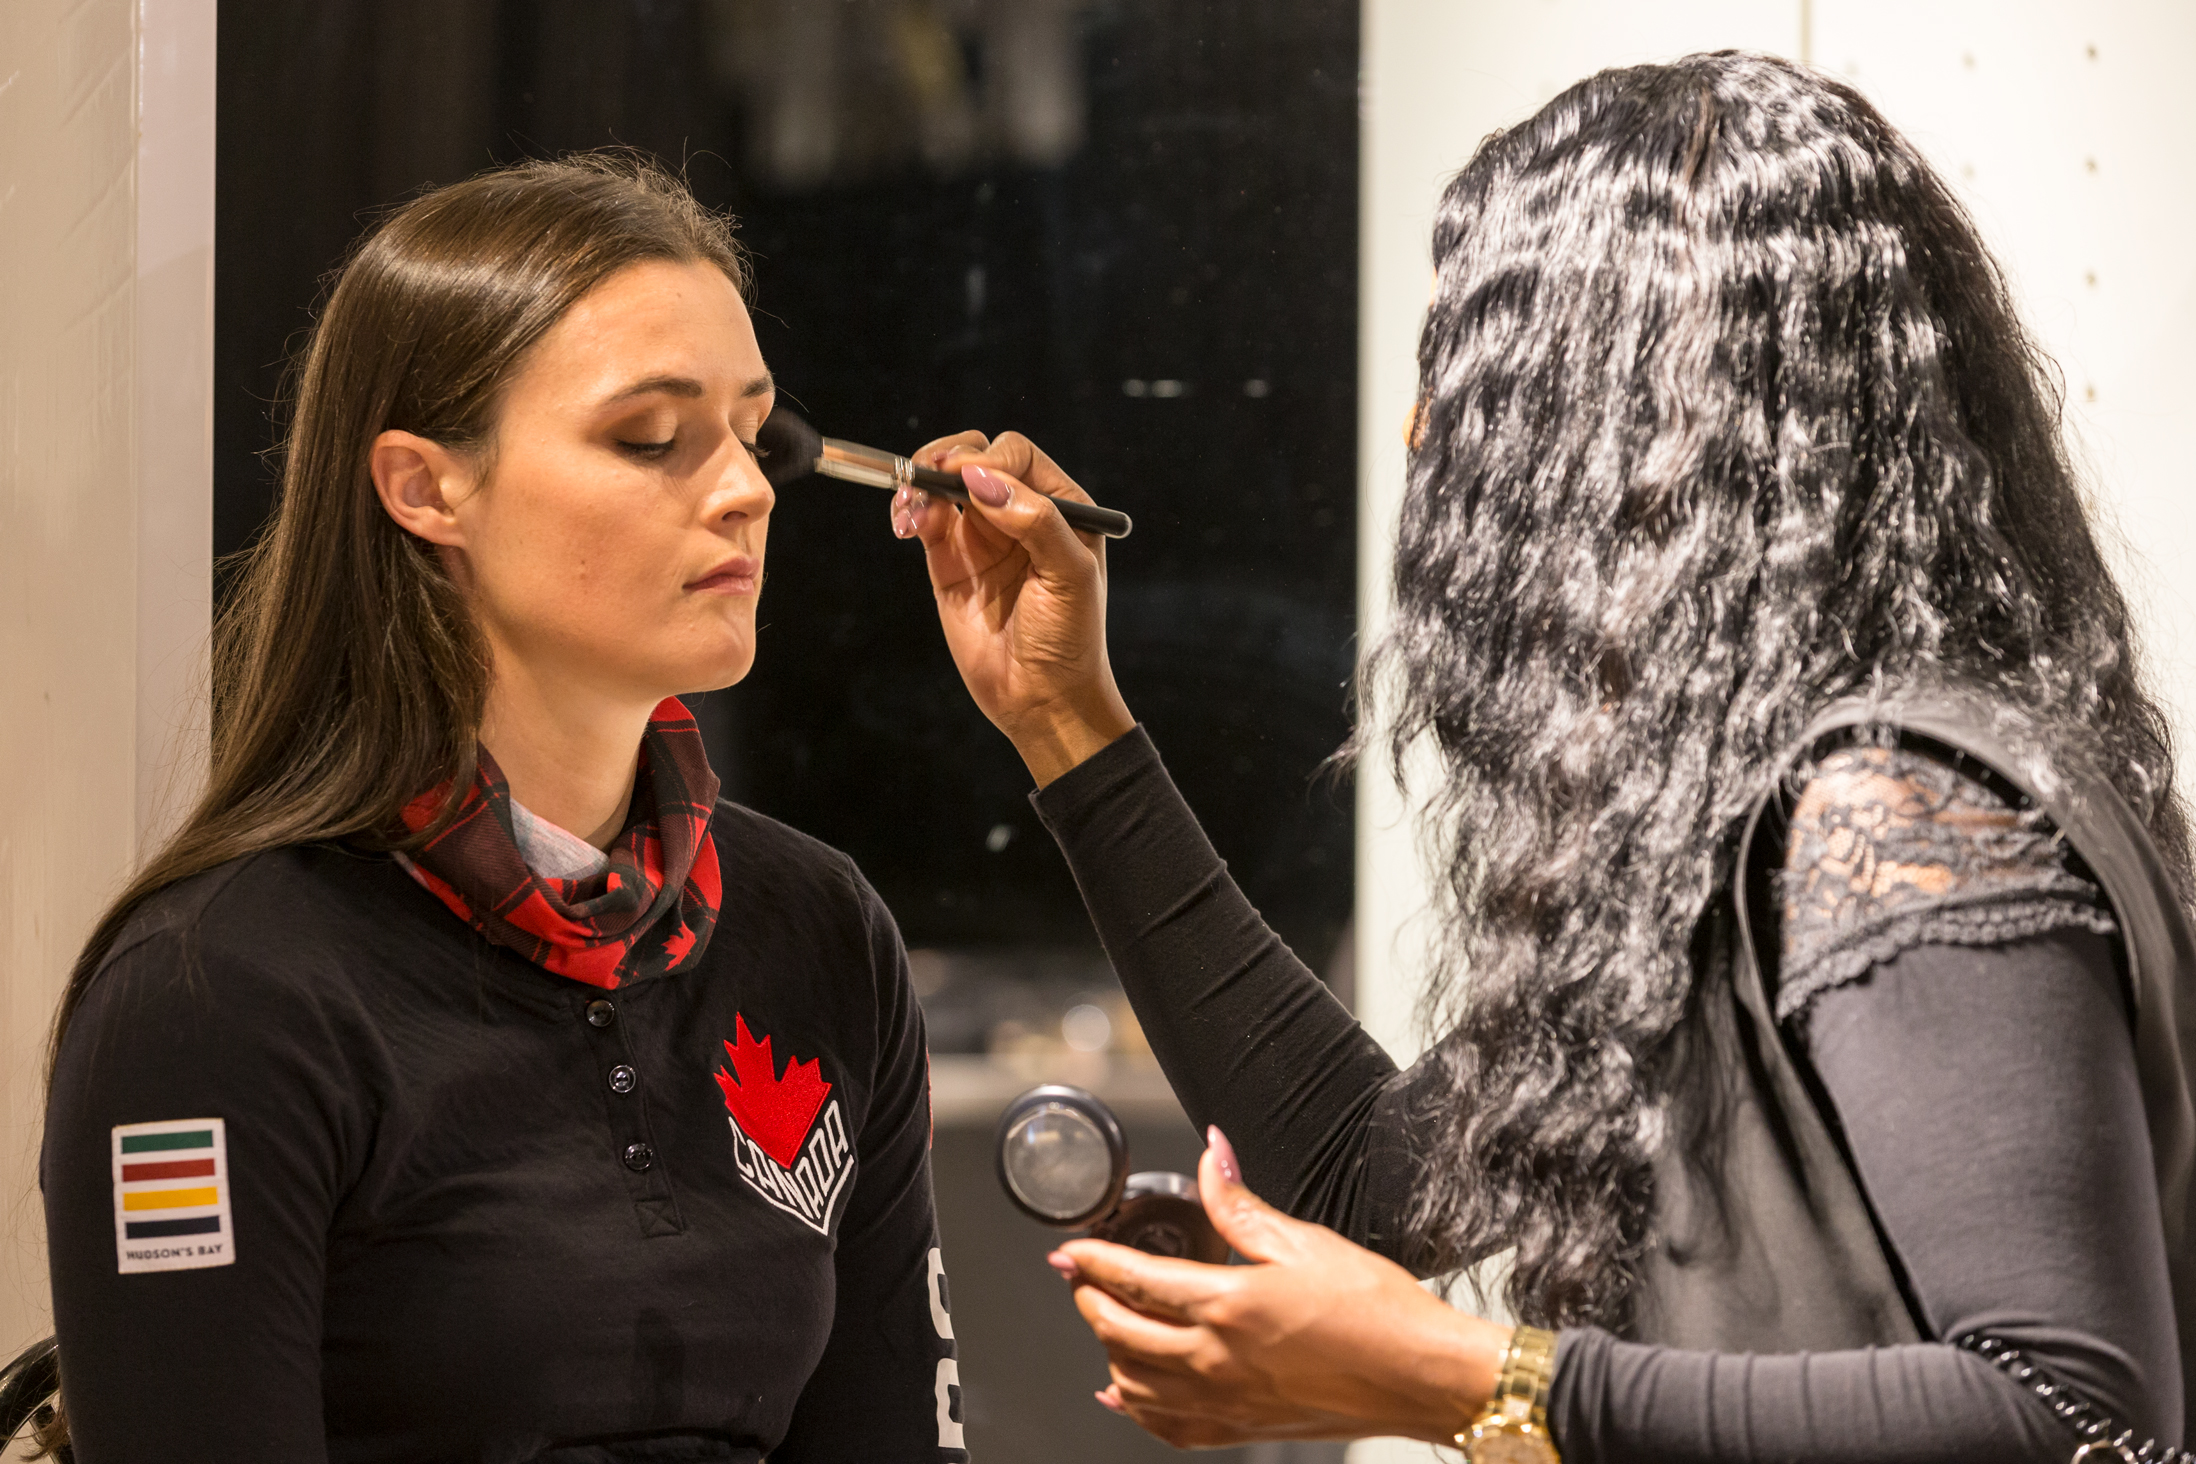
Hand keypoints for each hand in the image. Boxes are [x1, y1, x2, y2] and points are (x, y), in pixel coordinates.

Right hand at [891, 430, 1133, 785]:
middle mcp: (1019, 514)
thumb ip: (1035, 521)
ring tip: (910, 503)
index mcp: (1061, 508)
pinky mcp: (949, 564)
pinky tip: (905, 523)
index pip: (1017, 456)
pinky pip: (925, 521)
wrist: (1042, 700)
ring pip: (944, 484)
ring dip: (922, 481)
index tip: (970, 480)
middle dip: (948, 458)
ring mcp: (981, 538)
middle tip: (931, 475)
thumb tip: (983, 479)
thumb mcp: (1068, 576)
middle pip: (976, 458)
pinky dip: (910, 511)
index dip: (990, 459)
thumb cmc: (1070, 640)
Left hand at [1052, 1129, 1508, 1447]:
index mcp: (1228, 1304)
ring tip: (1108, 1323)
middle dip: (1090, 1302)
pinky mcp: (1244, 1428)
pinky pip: (1169, 1429)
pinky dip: (1137, 1410)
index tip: (1068, 1251)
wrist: (1421, 1375)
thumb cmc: (1376, 1310)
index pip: (1134, 1280)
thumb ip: (1241, 1205)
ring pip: (1134, 1385)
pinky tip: (1126, 1395)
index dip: (1090, 1262)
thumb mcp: (1305, 1241)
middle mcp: (1216, 1359)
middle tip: (1083, 1279)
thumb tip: (1210, 1158)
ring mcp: (1226, 1401)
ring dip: (1109, 1352)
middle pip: (1120, 1334)